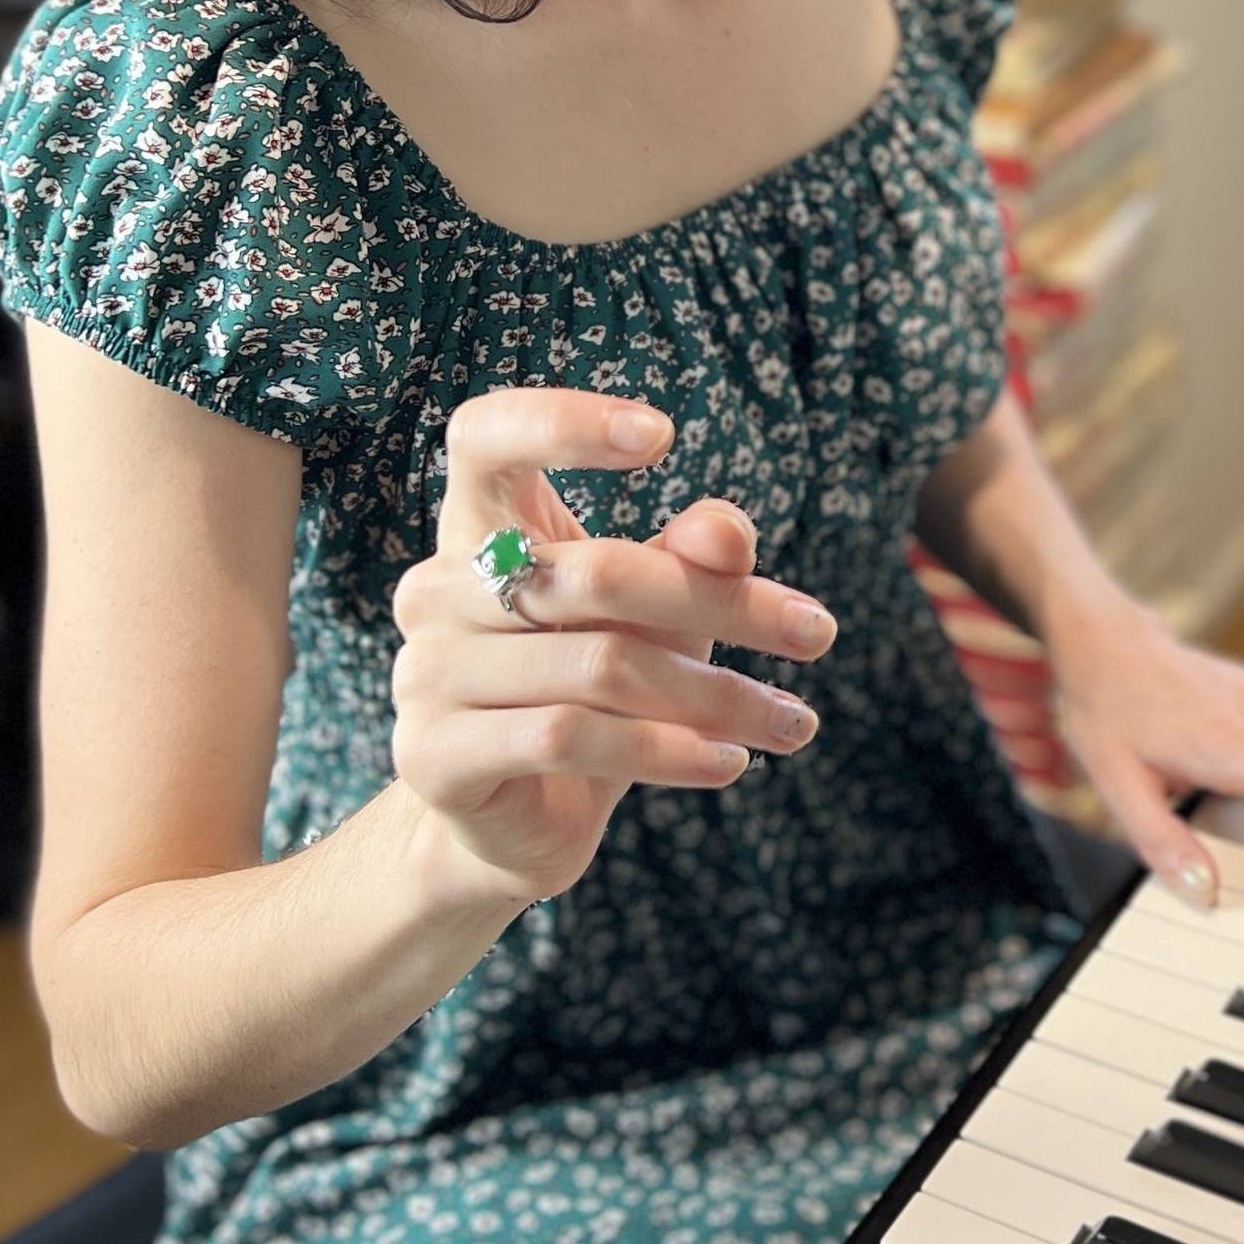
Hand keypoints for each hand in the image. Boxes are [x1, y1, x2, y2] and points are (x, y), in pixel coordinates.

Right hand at [389, 386, 836, 903]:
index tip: (663, 434)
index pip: (485, 436)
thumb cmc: (594, 686)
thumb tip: (729, 535)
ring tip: (792, 721)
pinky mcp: (432, 756)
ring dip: (715, 695)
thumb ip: (692, 557)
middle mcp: (436, 590)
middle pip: (594, 573)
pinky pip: (571, 737)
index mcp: (475, 527)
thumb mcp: (657, 611)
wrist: (519, 822)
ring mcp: (424, 674)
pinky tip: (731, 763)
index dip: (562, 421)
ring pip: (599, 665)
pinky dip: (668, 752)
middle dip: (723, 604)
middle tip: (819, 635)